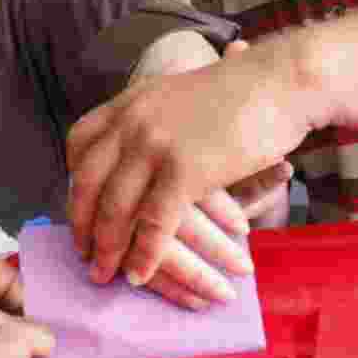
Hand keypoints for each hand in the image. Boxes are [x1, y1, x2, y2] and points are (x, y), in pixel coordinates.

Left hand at [67, 34, 311, 290]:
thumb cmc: (247, 90)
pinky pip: (153, 224)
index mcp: (132, 100)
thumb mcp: (183, 95)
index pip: (80, 141)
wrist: (282, 81)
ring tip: (103, 274)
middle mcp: (134, 120)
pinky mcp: (184, 172)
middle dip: (81, 222)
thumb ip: (158, 116)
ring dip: (106, 248)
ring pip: (115, 208)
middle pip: (88, 181)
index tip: (79, 203)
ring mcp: (156, 145)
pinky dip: (143, 255)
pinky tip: (140, 276)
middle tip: (82, 251)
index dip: (75, 178)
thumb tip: (149, 140)